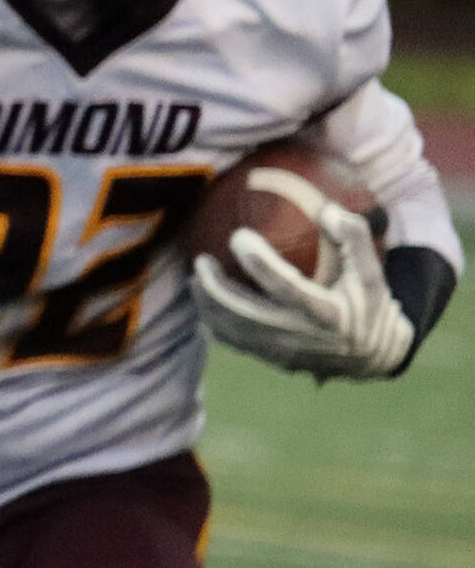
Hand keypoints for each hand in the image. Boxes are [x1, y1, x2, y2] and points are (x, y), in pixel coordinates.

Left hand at [191, 199, 411, 380]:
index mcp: (324, 313)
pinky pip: (233, 343)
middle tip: (201, 260)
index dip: (259, 262)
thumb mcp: (373, 272)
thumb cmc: (369, 306)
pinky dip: (213, 323)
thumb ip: (353, 237)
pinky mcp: (271, 360)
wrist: (373, 358)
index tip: (238, 236)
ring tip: (196, 278)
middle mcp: (298, 335)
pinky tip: (204, 303)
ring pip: (231, 330)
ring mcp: (281, 351)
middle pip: (243, 313)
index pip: (284, 286)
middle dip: (215, 288)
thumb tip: (325, 207)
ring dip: (207, 305)